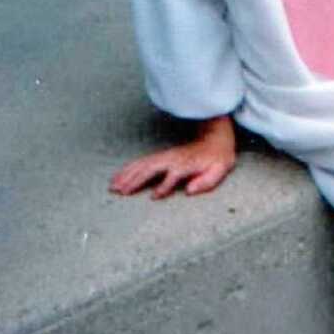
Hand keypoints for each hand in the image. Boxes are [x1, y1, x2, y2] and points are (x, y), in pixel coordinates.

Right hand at [109, 116, 235, 198]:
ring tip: (113, 186)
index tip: (154, 197)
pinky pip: (142, 162)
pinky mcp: (162, 156)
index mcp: (187, 164)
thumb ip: (206, 181)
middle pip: (151, 169)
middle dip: (135, 179)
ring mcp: (166, 156)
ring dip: (127, 174)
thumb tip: (189, 191)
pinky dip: (129, 168)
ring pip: (142, 165)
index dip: (165, 185)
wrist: (216, 137)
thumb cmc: (218, 158)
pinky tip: (119, 176)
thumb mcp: (219, 170)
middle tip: (120, 192)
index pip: (174, 175)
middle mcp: (173, 159)